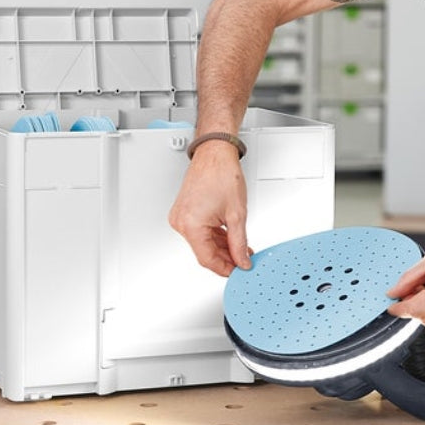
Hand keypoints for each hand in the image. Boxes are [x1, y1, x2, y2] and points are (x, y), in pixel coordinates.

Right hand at [168, 143, 251, 276]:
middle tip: (244, 261)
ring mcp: (181, 217)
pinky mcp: (185, 211)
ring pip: (203, 242)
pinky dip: (215, 236)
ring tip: (241, 249)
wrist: (214, 153)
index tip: (238, 272)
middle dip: (226, 258)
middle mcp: (181, 223)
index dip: (225, 268)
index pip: (207, 259)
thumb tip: (242, 259)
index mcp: (191, 225)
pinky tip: (230, 238)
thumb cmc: (222, 174)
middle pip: (205, 251)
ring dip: (222, 247)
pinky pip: (200, 230)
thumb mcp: (237, 214)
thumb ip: (240, 242)